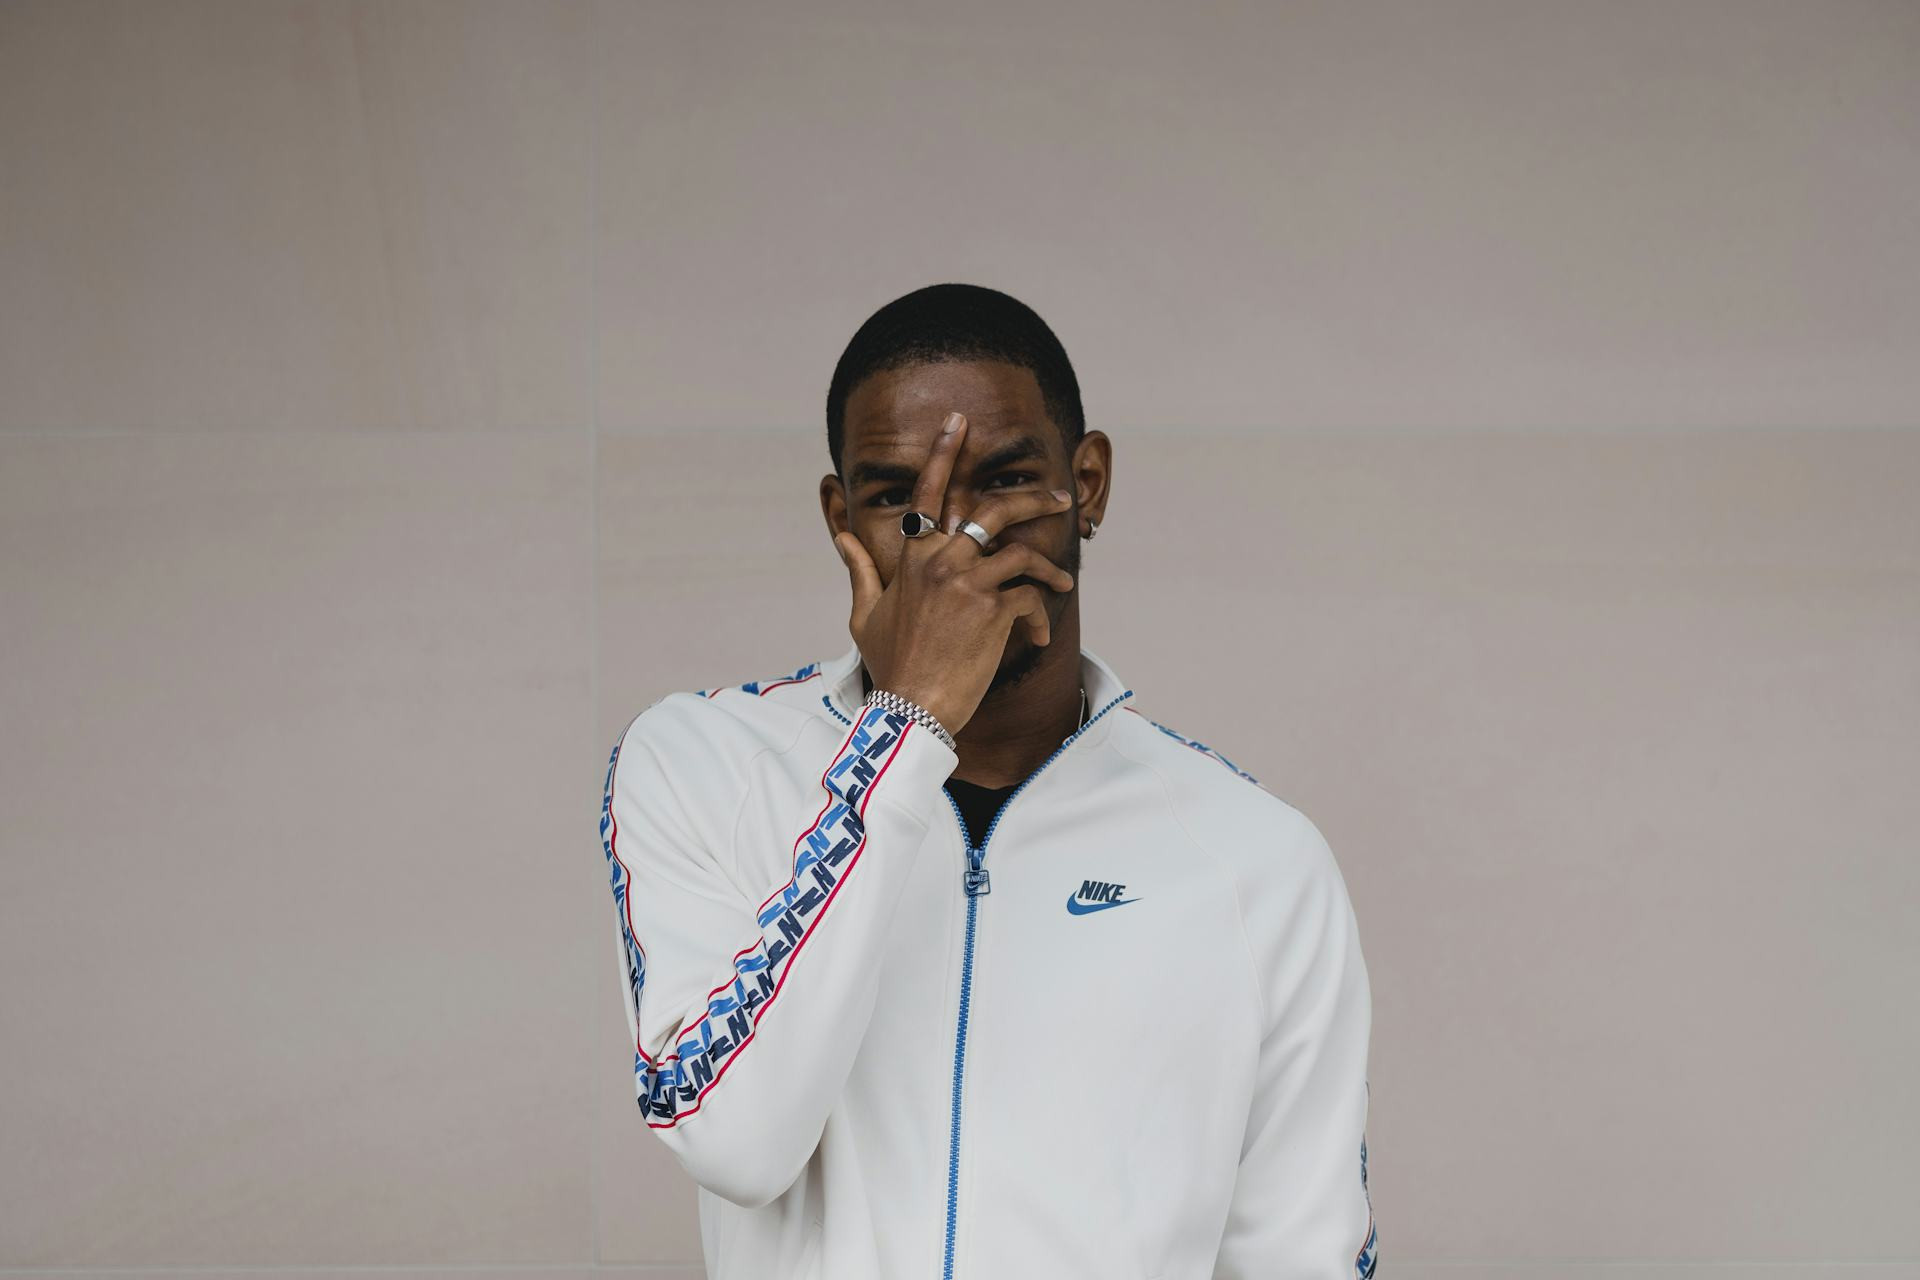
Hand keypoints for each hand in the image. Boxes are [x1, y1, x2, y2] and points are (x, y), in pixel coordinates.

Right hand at [834, 411, 1074, 736]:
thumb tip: (842, 536)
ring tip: (1060, 582)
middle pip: (992, 510)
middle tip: (1058, 495)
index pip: (928, 494)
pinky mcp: (994, 610)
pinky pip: (1030, 598)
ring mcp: (968, 583)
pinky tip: (1038, 637)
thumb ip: (861, 568)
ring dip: (1049, 568)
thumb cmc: (889, 664)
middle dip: (1031, 497)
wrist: (910, 708)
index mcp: (911, 559)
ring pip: (1022, 552)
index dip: (944, 454)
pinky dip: (1040, 616)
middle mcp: (940, 562)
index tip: (960, 423)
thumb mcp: (864, 613)